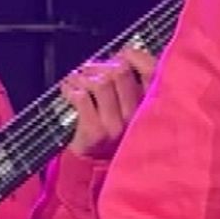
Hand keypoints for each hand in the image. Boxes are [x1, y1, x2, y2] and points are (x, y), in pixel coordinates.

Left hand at [60, 45, 155, 160]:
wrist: (92, 165)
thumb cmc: (108, 131)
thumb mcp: (128, 106)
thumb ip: (129, 82)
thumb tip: (121, 53)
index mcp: (148, 106)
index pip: (151, 70)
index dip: (133, 56)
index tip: (120, 54)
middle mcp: (136, 116)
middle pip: (119, 71)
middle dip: (99, 65)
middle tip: (89, 70)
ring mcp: (117, 125)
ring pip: (100, 82)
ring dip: (82, 77)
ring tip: (76, 81)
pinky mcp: (96, 131)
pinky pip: (81, 97)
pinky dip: (70, 89)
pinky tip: (68, 91)